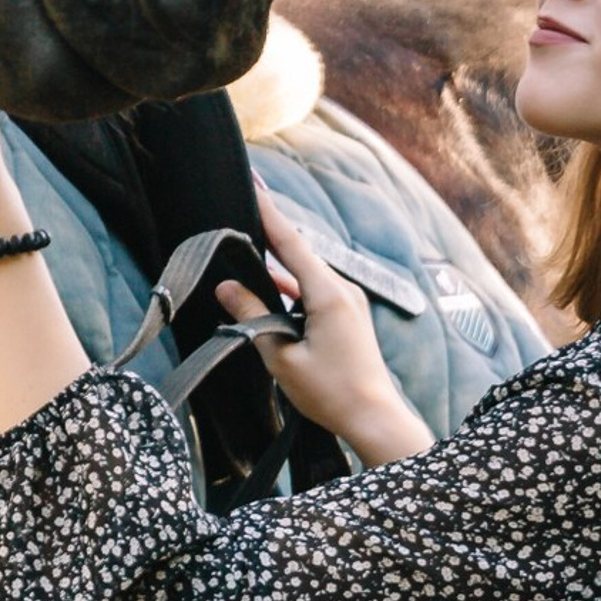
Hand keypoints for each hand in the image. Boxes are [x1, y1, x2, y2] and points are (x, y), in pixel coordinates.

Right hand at [217, 196, 432, 466]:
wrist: (373, 417)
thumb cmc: (329, 391)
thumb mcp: (281, 355)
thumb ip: (253, 317)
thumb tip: (226, 287)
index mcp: (328, 294)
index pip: (291, 243)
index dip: (268, 213)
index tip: (253, 183)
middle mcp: (343, 290)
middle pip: (298, 254)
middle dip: (269, 235)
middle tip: (242, 212)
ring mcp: (349, 302)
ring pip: (305, 275)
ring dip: (278, 268)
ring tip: (247, 255)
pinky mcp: (348, 316)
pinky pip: (314, 291)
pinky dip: (291, 289)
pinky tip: (271, 292)